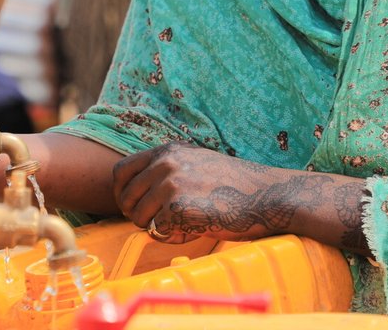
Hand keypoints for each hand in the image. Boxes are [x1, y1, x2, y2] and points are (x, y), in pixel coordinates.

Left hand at [112, 143, 303, 243]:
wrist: (266, 195)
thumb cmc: (235, 184)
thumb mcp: (197, 162)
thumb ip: (169, 169)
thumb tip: (138, 189)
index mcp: (168, 151)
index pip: (121, 171)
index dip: (122, 193)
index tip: (132, 206)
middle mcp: (165, 164)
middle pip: (126, 199)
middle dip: (137, 216)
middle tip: (160, 223)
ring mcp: (171, 185)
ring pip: (140, 218)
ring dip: (156, 228)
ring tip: (184, 225)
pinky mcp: (178, 208)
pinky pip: (159, 232)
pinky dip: (173, 237)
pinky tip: (195, 230)